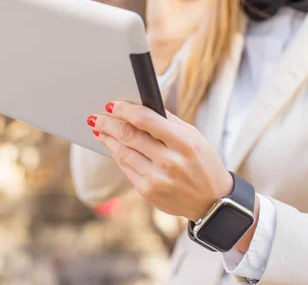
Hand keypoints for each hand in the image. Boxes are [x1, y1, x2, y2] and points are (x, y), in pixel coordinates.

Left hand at [87, 101, 232, 220]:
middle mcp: (170, 161)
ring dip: (107, 139)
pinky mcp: (149, 192)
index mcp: (184, 142)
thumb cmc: (202, 162)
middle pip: (129, 136)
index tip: (111, 104)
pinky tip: (111, 146)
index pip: (146, 120)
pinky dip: (116, 155)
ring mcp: (158, 179)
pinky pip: (126, 169)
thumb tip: (140, 104)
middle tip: (95, 117)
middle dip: (108, 124)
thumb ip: (168, 121)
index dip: (125, 110)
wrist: (212, 202)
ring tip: (98, 130)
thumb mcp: (194, 137)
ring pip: (123, 153)